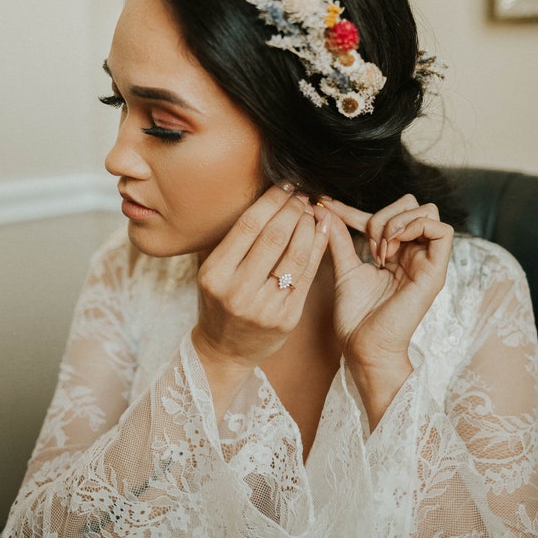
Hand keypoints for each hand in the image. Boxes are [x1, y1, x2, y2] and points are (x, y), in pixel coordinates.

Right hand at [192, 185, 329, 377]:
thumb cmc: (219, 301)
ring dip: (308, 226)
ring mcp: (263, 307)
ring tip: (312, 212)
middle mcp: (237, 291)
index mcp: (214, 274)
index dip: (271, 201)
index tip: (284, 186)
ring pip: (295, 255)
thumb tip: (268, 198)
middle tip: (302, 196)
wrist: (225, 351)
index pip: (248, 226)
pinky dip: (318, 249)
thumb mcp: (214, 271)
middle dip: (293, 210)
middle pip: (273, 236)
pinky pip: (306, 276)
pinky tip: (323, 231)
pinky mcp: (286, 319)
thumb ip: (234, 240)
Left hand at [319, 193, 452, 381]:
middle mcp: (414, 254)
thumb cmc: (356, 316)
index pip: (382, 216)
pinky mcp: (436, 272)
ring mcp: (427, 262)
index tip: (327, 207)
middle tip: (367, 244)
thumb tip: (325, 210)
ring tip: (379, 251)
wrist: (363, 346)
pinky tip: (391, 248)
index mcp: (395, 253)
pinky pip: (442, 231)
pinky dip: (414, 227)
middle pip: (412, 205)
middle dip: (383, 215)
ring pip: (428, 211)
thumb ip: (339, 238)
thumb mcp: (345, 268)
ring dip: (396, 223)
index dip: (354, 210)